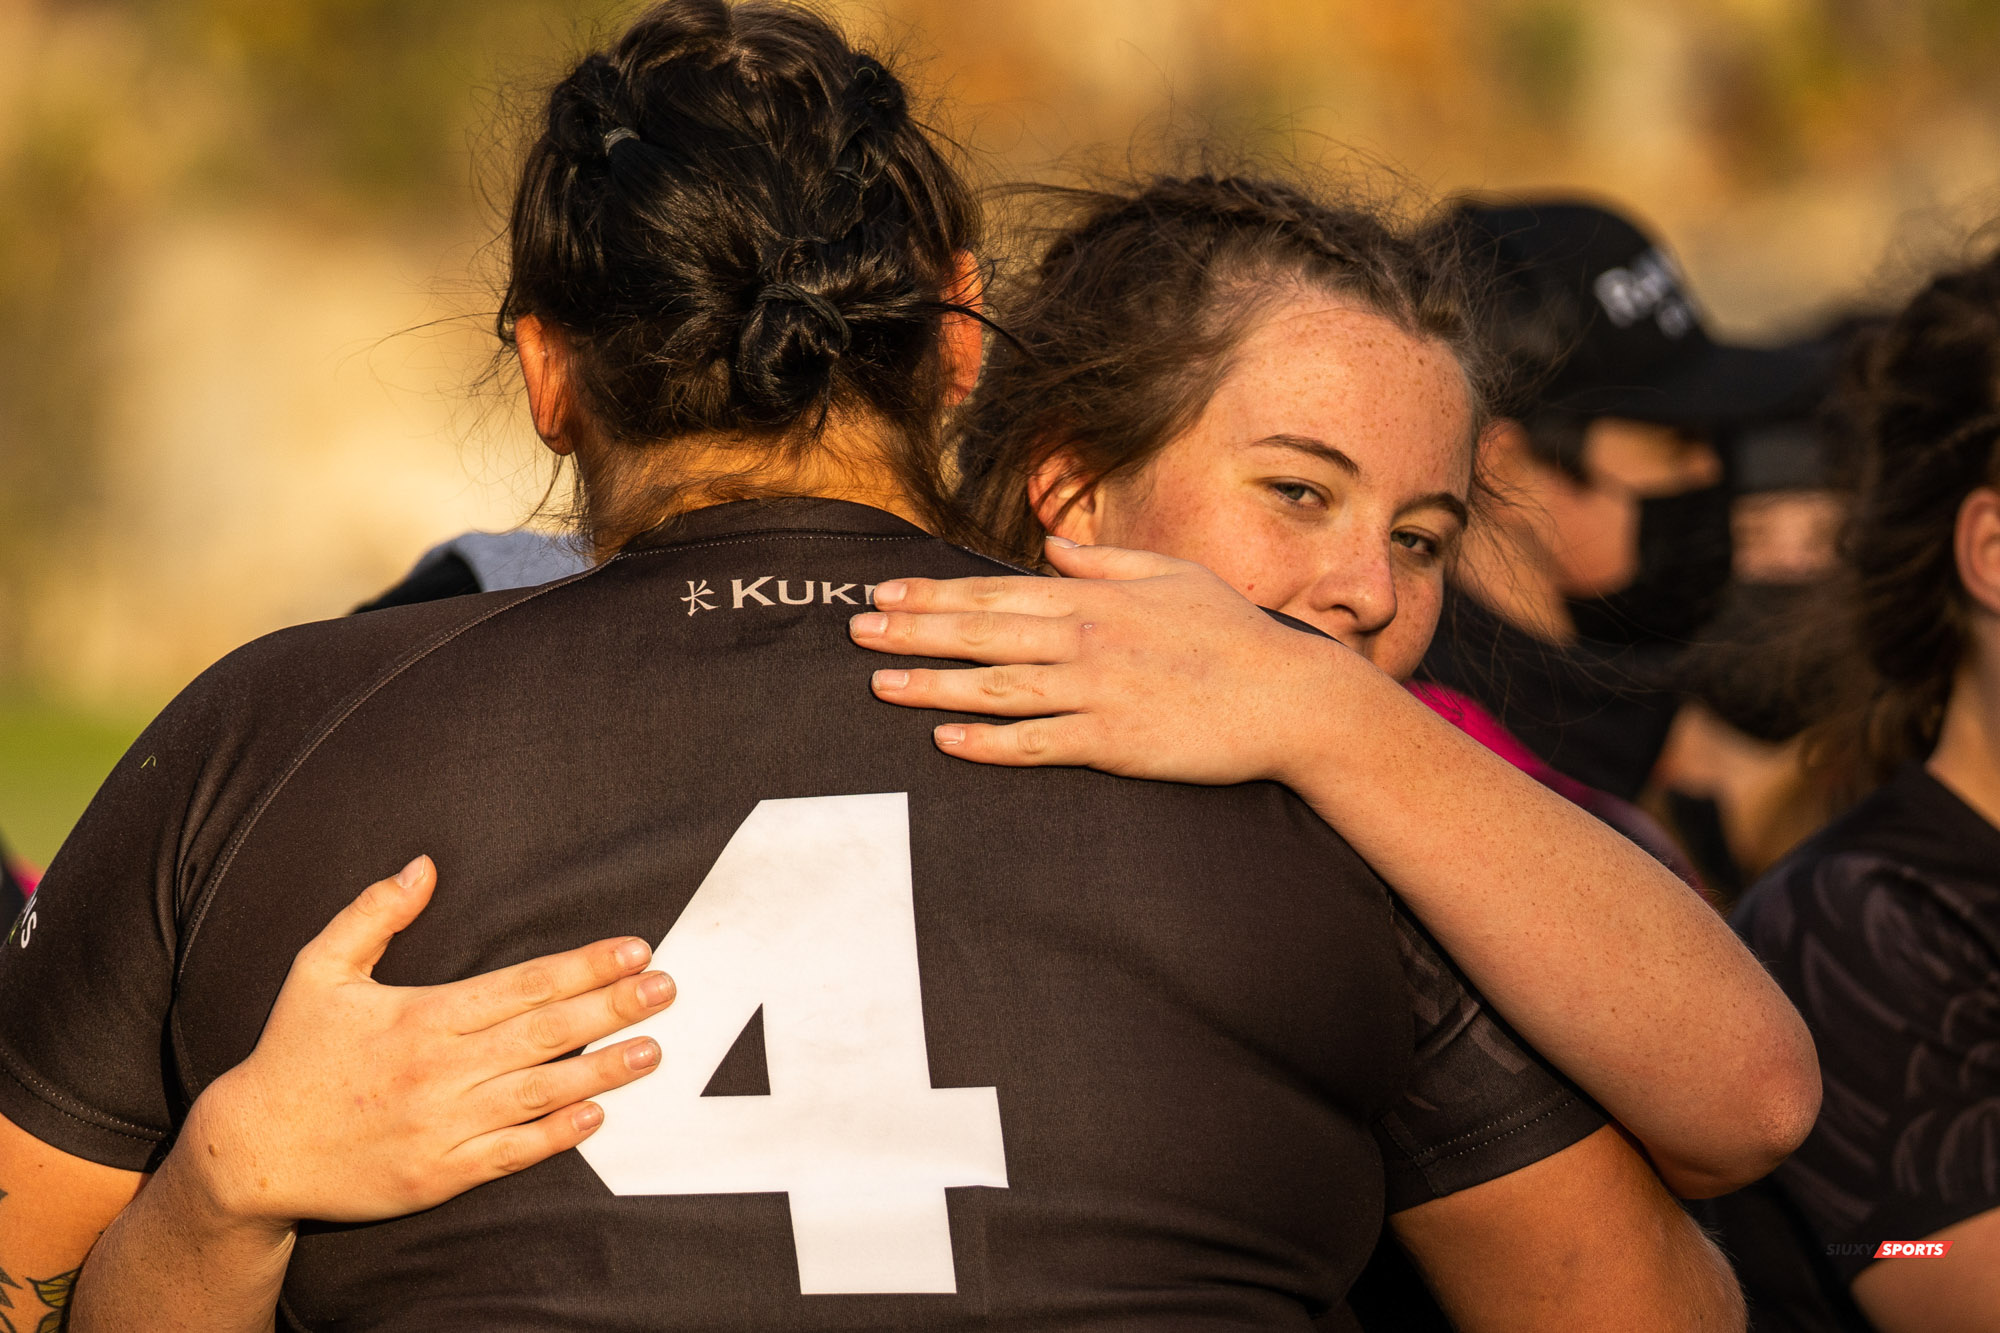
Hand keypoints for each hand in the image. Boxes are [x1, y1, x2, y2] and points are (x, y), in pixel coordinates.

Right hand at [182, 856, 673, 1229]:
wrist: (249, 1153)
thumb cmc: (291, 1054)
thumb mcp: (319, 969)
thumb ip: (373, 914)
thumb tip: (423, 866)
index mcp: (421, 1017)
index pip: (523, 985)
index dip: (584, 967)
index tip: (634, 950)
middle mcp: (439, 1071)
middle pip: (545, 1034)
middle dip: (613, 1008)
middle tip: (666, 989)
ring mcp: (441, 1127)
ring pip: (540, 1094)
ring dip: (603, 1072)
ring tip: (653, 1050)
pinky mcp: (437, 1176)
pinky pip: (510, 1155)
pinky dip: (555, 1136)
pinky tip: (596, 1116)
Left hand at [847, 538, 1354, 784]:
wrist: (1288, 698)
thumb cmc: (1233, 634)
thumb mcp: (1172, 576)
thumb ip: (1105, 561)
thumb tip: (1052, 546)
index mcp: (1096, 597)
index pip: (996, 591)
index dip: (934, 592)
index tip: (885, 591)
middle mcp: (1087, 640)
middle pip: (982, 633)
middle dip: (913, 631)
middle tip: (857, 631)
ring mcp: (1097, 693)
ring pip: (997, 687)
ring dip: (933, 686)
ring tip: (880, 685)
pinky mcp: (1113, 743)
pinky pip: (1038, 744)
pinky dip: (989, 742)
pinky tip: (946, 741)